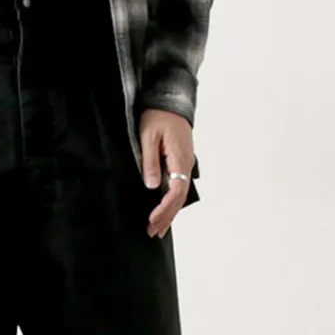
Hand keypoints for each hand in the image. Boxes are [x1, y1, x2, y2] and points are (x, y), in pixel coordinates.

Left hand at [139, 108, 193, 237]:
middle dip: (166, 217)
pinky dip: (172, 203)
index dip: (164, 209)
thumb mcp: (148, 137)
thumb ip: (150, 162)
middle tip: (153, 232)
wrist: (170, 101)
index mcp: (179, 160)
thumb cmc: (158, 116)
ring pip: (179, 196)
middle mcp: (186, 165)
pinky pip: (178, 188)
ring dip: (170, 213)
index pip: (175, 192)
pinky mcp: (180, 163)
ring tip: (158, 229)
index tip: (152, 220)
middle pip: (179, 198)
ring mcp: (185, 165)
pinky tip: (166, 212)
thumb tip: (152, 186)